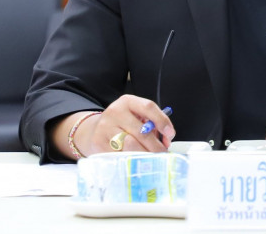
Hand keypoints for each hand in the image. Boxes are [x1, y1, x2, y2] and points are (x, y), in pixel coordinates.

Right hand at [58, 95, 175, 157]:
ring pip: (131, 145)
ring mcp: (105, 127)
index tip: (170, 134)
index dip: (162, 121)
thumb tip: (166, 139)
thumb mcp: (136, 116)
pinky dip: (131, 161)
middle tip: (163, 154)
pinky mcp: (99, 143)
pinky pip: (120, 155)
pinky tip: (135, 162)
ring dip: (145, 155)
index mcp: (127, 102)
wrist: (95, 130)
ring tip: (152, 159)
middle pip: (142, 131)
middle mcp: (115, 112)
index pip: (148, 107)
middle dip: (156, 146)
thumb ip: (152, 123)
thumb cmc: (123, 124)